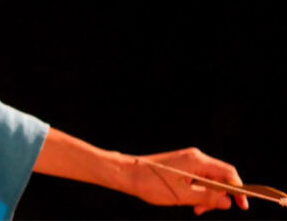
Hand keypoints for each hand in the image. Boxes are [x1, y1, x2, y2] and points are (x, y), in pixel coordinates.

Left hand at [129, 148, 247, 214]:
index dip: (238, 189)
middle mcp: (195, 157)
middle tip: (206, 211)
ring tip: (196, 209)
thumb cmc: (151, 183)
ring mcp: (188, 160)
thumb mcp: (182, 195)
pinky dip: (198, 190)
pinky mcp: (181, 164)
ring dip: (207, 195)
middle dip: (218, 195)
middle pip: (220, 176)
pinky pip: (198, 178)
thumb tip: (228, 202)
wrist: (127, 173)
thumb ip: (207, 198)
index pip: (228, 172)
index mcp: (197, 161)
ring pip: (209, 179)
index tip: (242, 206)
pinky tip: (191, 201)